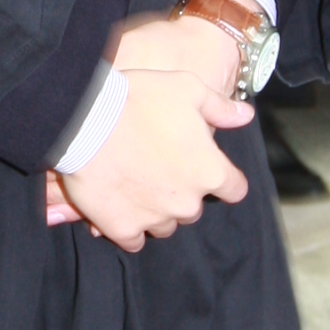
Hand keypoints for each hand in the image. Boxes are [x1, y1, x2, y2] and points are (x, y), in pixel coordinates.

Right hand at [56, 12, 252, 253]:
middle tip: (158, 166)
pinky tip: (119, 206)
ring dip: (157, 209)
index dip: (223, 178)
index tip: (205, 167)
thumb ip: (220, 108)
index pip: (235, 189)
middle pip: (194, 208)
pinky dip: (129, 227)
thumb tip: (245, 117)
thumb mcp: (187, 89)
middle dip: (182, 191)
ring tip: (136, 184)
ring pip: (165, 225)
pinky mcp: (123, 229)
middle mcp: (188, 203)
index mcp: (210, 172)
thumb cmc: (139, 100)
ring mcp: (155, 219)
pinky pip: (134, 240)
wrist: (84, 119)